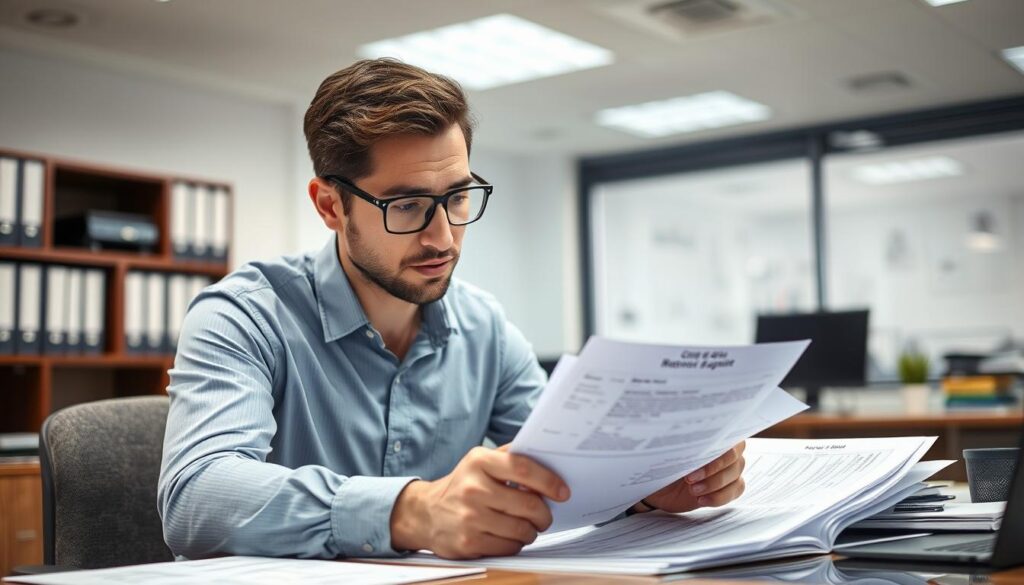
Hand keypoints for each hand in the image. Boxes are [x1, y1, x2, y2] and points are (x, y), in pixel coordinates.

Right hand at [389, 445, 569, 558]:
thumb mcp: (479, 461)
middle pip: (528, 504)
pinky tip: (509, 536)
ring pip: (522, 529)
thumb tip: (546, 455)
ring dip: (531, 531)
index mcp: (479, 461)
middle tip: (544, 516)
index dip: (548, 481)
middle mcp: (473, 488)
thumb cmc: (461, 486)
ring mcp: (470, 517)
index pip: (523, 468)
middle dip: (544, 514)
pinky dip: (516, 544)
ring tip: (527, 526)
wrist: (425, 513)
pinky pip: (509, 547)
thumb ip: (509, 456)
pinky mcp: (468, 542)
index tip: (562, 491)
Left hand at [640, 441, 745, 512]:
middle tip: (689, 478)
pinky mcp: (731, 487)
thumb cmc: (668, 461)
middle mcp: (731, 450)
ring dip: (713, 486)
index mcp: (718, 434)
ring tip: (692, 490)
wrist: (663, 484)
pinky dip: (718, 498)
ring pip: (735, 477)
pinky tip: (701, 500)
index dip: (714, 451)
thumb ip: (684, 442)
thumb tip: (687, 434)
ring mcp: (733, 469)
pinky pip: (733, 493)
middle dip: (711, 471)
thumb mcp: (671, 450)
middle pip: (734, 460)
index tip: (694, 461)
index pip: (730, 438)